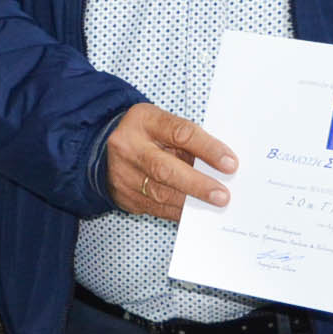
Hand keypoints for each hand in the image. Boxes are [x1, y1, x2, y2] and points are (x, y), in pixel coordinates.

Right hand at [104, 105, 235, 220]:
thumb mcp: (162, 124)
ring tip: (214, 205)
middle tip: (222, 195)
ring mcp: (123, 174)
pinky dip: (178, 211)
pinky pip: (155, 208)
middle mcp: (129, 147)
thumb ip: (187, 140)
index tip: (230, 163)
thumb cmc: (144, 133)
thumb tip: (220, 165)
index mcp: (144, 121)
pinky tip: (196, 212)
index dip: (207, 149)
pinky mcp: (124, 196)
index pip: (179, 133)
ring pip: (159, 194)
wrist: (102, 148)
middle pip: (164, 169)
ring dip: (190, 202)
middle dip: (197, 184)